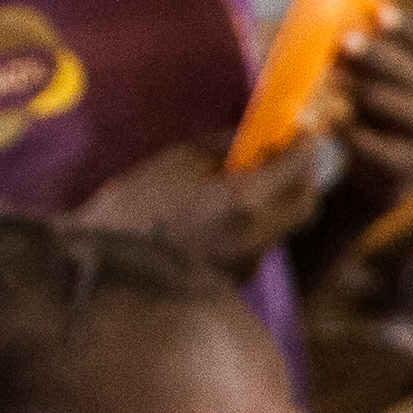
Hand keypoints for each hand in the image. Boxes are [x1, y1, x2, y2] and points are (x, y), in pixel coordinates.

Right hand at [81, 136, 329, 274]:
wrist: (107, 264)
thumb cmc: (135, 206)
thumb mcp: (179, 162)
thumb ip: (225, 148)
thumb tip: (253, 138)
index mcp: (243, 201)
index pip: (299, 169)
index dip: (305, 147)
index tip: (303, 133)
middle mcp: (255, 235)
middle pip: (305, 204)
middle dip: (303, 176)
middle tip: (287, 156)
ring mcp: (248, 262)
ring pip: (285, 225)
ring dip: (279, 200)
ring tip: (250, 181)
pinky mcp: (237, 279)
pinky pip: (261, 243)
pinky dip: (258, 222)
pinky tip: (227, 213)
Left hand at [320, 2, 412, 198]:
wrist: (374, 167)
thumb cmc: (367, 106)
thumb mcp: (366, 73)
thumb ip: (358, 46)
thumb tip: (330, 10)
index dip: (406, 28)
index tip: (378, 13)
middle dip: (382, 57)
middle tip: (344, 42)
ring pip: (410, 112)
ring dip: (372, 93)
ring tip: (334, 80)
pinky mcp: (409, 165)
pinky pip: (389, 151)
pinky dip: (360, 138)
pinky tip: (331, 124)